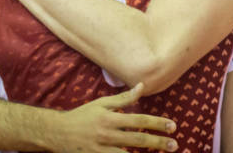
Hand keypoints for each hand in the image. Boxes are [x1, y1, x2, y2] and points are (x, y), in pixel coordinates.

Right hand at [50, 83, 176, 152]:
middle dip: (158, 143)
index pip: (139, 120)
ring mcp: (102, 149)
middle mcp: (107, 134)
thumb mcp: (101, 103)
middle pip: (137, 140)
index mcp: (110, 118)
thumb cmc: (82, 116)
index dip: (157, 123)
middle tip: (174, 145)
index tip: (172, 126)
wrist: (58, 133)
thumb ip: (123, 98)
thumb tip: (141, 86)